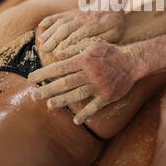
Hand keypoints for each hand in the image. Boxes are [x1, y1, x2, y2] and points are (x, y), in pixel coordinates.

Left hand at [29, 42, 143, 124]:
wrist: (133, 61)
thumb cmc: (111, 52)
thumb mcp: (93, 45)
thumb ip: (74, 49)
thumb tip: (57, 54)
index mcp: (84, 60)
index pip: (59, 67)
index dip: (44, 73)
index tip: (32, 78)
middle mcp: (90, 73)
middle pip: (65, 83)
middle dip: (48, 89)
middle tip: (34, 95)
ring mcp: (99, 86)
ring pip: (77, 95)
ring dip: (62, 101)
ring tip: (49, 105)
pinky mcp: (108, 96)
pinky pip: (95, 107)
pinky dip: (86, 114)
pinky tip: (76, 120)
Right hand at [38, 9, 123, 55]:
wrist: (111, 5)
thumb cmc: (114, 25)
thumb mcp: (114, 34)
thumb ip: (102, 41)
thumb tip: (88, 51)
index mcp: (95, 26)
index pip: (79, 36)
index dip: (68, 45)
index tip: (59, 55)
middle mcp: (83, 19)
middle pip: (66, 29)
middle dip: (55, 40)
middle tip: (45, 51)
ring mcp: (76, 14)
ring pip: (60, 22)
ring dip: (50, 32)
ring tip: (41, 43)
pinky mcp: (71, 12)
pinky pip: (58, 15)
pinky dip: (48, 20)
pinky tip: (41, 27)